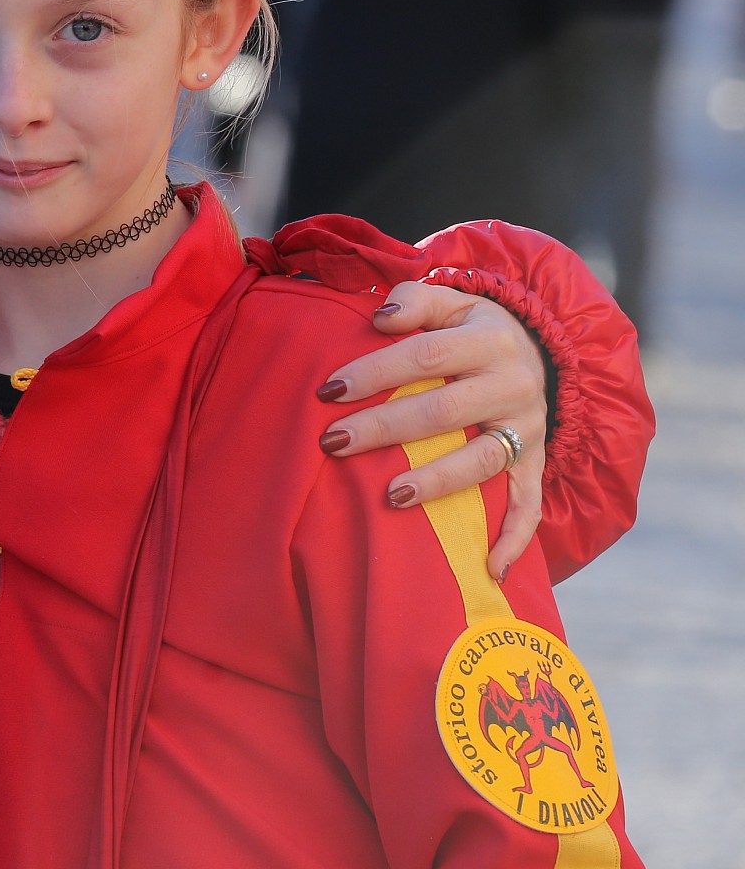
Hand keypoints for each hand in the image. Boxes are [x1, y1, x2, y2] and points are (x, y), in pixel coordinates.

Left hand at [314, 283, 547, 580]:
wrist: (540, 349)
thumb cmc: (470, 328)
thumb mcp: (451, 300)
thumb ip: (415, 300)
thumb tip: (380, 317)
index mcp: (490, 339)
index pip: (426, 355)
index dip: (376, 372)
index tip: (328, 391)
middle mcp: (514, 384)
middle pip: (445, 410)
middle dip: (386, 428)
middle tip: (333, 442)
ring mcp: (530, 428)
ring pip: (484, 460)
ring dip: (438, 482)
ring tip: (390, 496)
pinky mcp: (538, 462)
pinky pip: (530, 504)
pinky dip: (515, 538)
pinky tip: (488, 568)